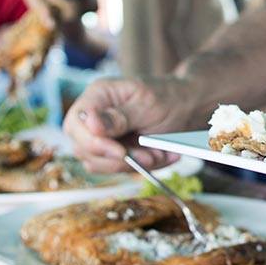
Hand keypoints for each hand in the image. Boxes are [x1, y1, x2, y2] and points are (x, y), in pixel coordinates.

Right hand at [63, 77, 187, 172]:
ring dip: (132, 164)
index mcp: (99, 95)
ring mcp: (102, 136)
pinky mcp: (113, 152)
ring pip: (99, 164)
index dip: (93, 142)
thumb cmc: (170, 98)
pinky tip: (159, 155)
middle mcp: (94, 116)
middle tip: (149, 156)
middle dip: (118, 158)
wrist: (190, 109)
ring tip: (157, 153)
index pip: (75, 123)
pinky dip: (140, 167)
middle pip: (83, 149)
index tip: (120, 151)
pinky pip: (117, 169)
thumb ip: (118, 116)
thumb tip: (90, 123)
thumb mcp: (147, 104)